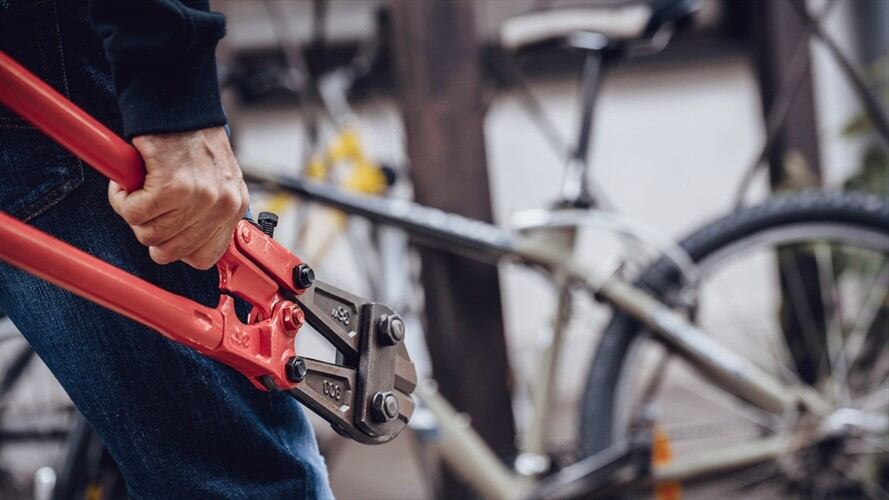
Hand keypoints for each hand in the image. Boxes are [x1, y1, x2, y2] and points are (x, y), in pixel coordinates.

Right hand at [108, 127, 248, 269]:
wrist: (177, 102)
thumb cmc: (190, 138)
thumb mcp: (215, 180)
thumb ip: (206, 213)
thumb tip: (181, 247)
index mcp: (234, 206)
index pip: (205, 257)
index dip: (177, 249)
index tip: (164, 232)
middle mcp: (222, 205)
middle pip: (171, 251)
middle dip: (150, 230)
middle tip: (146, 204)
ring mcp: (199, 198)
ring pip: (149, 234)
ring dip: (134, 213)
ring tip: (139, 187)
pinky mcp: (172, 188)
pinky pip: (134, 214)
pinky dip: (121, 199)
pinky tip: (128, 181)